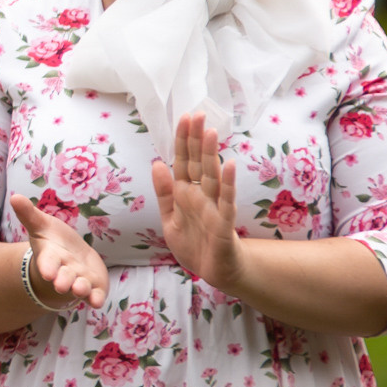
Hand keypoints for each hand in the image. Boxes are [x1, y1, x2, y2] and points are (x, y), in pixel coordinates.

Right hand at [6, 193, 108, 310]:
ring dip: (80, 289)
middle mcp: (65, 271)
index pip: (48, 263)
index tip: (47, 273)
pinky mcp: (94, 286)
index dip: (48, 267)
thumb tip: (14, 196)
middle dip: (63, 281)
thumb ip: (29, 214)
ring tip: (80, 289)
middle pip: (63, 277)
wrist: (71, 259)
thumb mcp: (42, 225)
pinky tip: (97, 302)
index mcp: (51, 258)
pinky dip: (96, 299)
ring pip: (79, 287)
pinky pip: (95, 295)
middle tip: (61, 286)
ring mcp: (80, 280)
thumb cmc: (54, 242)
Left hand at [152, 112, 241, 290]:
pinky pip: (226, 201)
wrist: (214, 272)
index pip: (183, 161)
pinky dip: (227, 184)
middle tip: (197, 114)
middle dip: (196, 140)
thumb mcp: (169, 217)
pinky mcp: (224, 223)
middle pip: (198, 163)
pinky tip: (229, 165)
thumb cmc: (194, 244)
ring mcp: (214, 207)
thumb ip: (164, 192)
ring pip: (212, 176)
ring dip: (211, 154)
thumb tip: (157, 163)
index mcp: (186, 193)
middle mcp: (201, 195)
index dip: (182, 141)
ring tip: (211, 132)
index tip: (184, 117)